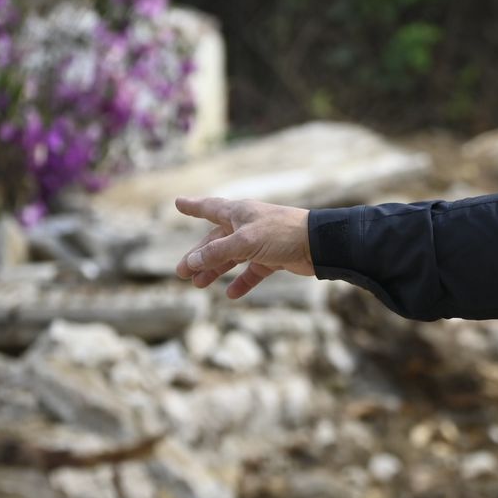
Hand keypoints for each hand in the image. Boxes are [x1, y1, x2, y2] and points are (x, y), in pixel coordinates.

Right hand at [173, 196, 314, 298]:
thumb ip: (218, 252)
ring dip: (216, 270)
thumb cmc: (281, 233)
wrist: (319, 244)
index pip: (209, 208)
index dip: (193, 206)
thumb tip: (193, 260)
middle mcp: (247, 225)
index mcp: (238, 213)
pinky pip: (252, 271)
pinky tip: (231, 294)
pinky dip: (242, 281)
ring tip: (199, 284)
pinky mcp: (274, 258)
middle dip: (199, 256)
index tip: (178, 203)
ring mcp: (260, 242)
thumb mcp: (244, 242)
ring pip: (232, 257)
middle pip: (216, 241)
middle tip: (182, 272)